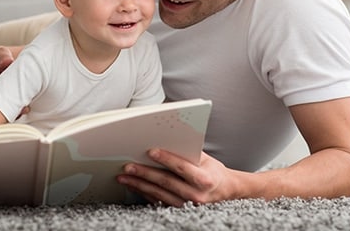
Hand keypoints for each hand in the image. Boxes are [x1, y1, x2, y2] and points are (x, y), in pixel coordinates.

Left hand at [118, 149, 237, 205]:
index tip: (150, 151)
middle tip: (128, 166)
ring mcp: (187, 205)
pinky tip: (134, 186)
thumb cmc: (213, 171)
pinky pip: (158, 201)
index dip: (166, 159)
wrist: (225, 191)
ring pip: (158, 193)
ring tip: (124, 177)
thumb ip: (187, 151)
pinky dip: (144, 193)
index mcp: (204, 179)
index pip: (181, 168)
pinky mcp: (179, 210)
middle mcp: (196, 194)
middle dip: (144, 173)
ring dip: (139, 185)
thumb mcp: (205, 158)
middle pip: (165, 182)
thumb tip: (166, 139)